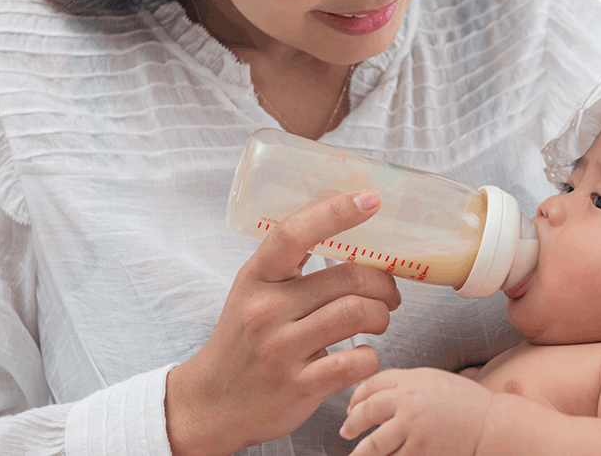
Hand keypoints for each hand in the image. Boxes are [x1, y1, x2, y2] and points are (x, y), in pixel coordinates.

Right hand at [165, 189, 402, 455]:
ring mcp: (282, 349)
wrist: (212, 403)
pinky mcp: (299, 386)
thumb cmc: (244, 340)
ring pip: (359, 314)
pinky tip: (362, 354)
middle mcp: (266, 310)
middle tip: (388, 292)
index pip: (295, 233)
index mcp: (256, 277)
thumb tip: (347, 226)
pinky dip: (371, 356)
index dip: (336, 211)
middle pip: (348, 278)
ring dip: (382, 315)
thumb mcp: (254, 291)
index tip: (370, 199)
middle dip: (382, 283)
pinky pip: (357, 361)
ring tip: (378, 320)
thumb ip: (291, 265)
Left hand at [341, 368, 493, 455]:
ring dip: (360, 451)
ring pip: (373, 442)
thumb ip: (410, 386)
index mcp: (412, 379)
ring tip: (355, 455)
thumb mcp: (437, 382)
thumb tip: (383, 396)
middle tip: (346, 430)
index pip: (373, 383)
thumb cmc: (468, 405)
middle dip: (353, 422)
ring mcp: (411, 426)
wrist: (491, 424)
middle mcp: (407, 399)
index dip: (357, 396)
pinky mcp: (417, 449)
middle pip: (367, 409)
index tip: (351, 407)